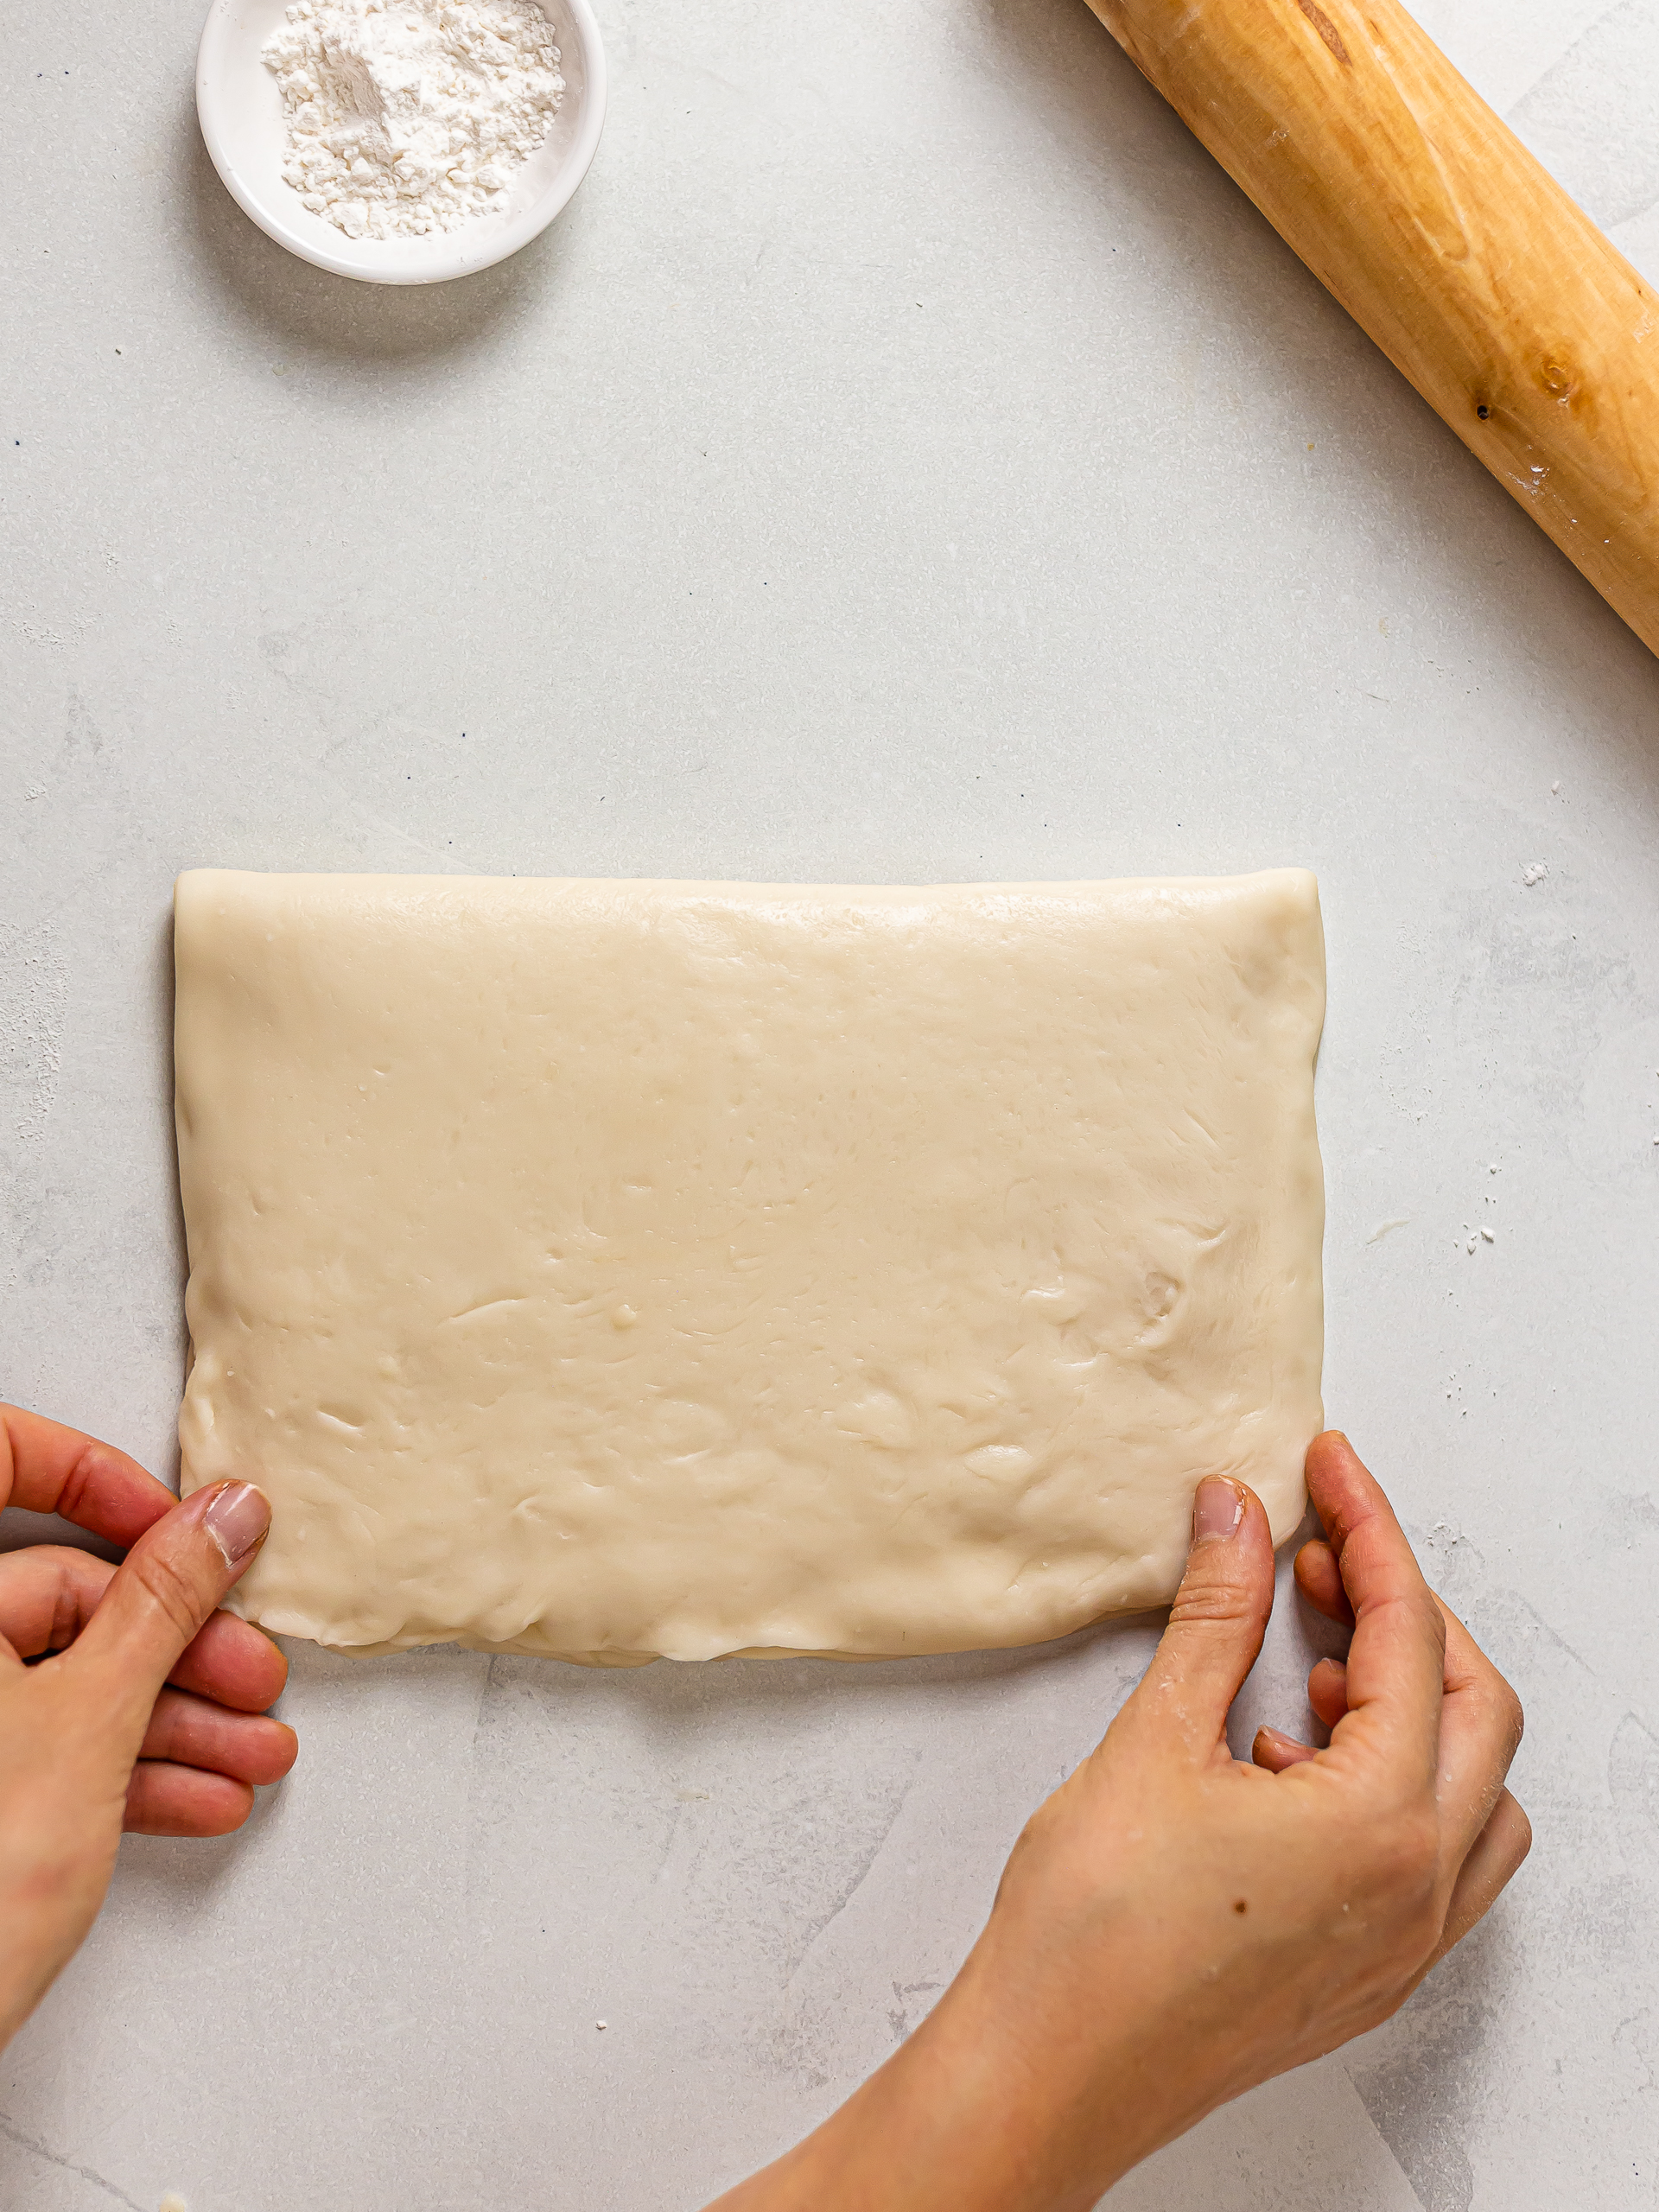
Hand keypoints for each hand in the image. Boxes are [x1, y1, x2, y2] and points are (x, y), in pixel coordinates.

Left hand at [0, 1405, 296, 2050]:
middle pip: (56, 1595)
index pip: (1, 1464)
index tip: (181, 1529)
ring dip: (171, 1716)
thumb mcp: (88, 1723)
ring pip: (61, 1681)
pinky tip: (193, 1796)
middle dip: (176, 1643)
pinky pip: (43, 1747)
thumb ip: (164, 1605)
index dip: (98, 1481)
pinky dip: (122, 1768)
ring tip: (250, 1753)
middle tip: (249, 1672)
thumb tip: (221, 1518)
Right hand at [709, 1432, 1528, 2211]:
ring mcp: (1402, 1946)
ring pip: (1474, 1796)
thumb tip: (1238, 1513)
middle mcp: (1419, 1890)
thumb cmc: (1093, 1933)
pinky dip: (1390, 1788)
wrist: (1049, 2075)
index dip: (1367, 1531)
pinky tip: (1288, 1758)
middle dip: (1403, 1612)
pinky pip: (1433, 1863)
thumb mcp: (1154, 1740)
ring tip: (1314, 1660)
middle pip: (1474, 1710)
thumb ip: (1215, 1614)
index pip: (1409, 1636)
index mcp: (1383, 1823)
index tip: (1328, 1467)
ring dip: (1413, 1709)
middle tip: (1319, 1550)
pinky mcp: (1365, 1978)